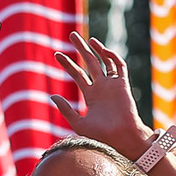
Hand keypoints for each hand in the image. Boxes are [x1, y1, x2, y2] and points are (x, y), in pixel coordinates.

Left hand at [55, 30, 150, 153]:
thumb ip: (66, 110)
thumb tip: (52, 96)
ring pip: (104, 61)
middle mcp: (102, 87)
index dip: (67, 64)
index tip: (56, 54)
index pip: (78, 74)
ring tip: (86, 38)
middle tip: (72, 35)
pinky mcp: (123, 84)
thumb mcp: (79, 123)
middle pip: (90, 62)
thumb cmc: (102, 137)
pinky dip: (112, 56)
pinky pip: (119, 66)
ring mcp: (113, 85)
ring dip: (96, 48)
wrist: (122, 140)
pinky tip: (101, 49)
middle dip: (81, 48)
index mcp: (91, 96)